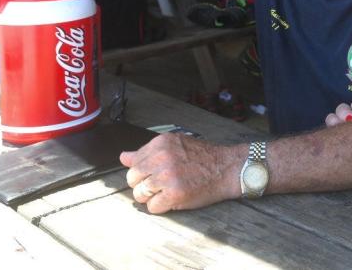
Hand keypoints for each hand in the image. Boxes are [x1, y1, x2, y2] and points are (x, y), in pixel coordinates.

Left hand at [120, 133, 239, 213]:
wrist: (227, 168)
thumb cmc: (202, 157)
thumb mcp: (175, 145)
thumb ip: (148, 152)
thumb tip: (123, 157)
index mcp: (161, 143)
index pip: (134, 162)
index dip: (144, 171)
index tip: (156, 173)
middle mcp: (162, 158)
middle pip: (133, 179)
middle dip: (144, 185)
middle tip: (161, 185)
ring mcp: (167, 176)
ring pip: (140, 194)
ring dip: (152, 197)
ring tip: (167, 192)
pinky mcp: (174, 194)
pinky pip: (152, 207)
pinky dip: (160, 207)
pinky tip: (173, 199)